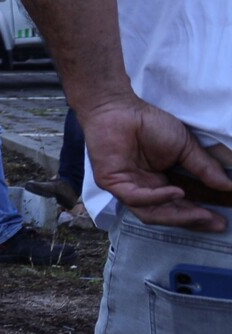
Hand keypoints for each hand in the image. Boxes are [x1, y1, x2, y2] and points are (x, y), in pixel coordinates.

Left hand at [82, 96, 231, 231]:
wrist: (120, 108)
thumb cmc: (149, 125)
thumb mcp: (184, 147)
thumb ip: (204, 168)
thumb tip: (228, 186)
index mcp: (159, 184)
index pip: (181, 206)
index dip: (200, 215)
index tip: (223, 221)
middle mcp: (143, 191)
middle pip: (168, 214)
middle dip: (193, 220)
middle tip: (218, 224)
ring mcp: (126, 188)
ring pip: (151, 212)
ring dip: (178, 215)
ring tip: (202, 215)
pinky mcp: (112, 183)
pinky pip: (136, 198)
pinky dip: (157, 197)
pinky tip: (177, 193)